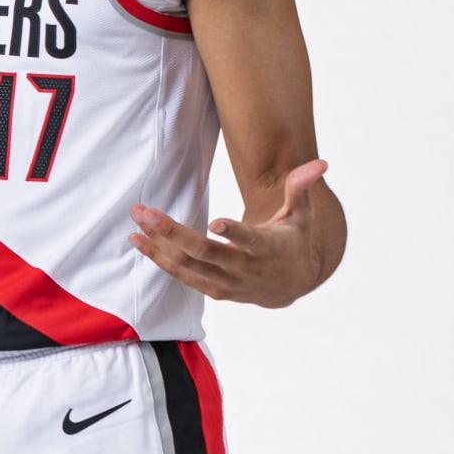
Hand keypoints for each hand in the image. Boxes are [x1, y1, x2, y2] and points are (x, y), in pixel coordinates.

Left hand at [129, 161, 335, 307]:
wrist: (291, 286)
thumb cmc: (294, 242)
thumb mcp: (302, 217)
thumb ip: (301, 190)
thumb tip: (319, 164)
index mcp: (266, 247)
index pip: (249, 240)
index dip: (234, 233)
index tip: (216, 223)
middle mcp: (243, 268)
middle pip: (204, 253)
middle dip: (172, 232)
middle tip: (146, 212)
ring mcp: (225, 282)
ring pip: (186, 266)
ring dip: (157, 245)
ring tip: (135, 224)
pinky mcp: (213, 289)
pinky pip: (181, 276)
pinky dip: (159, 260)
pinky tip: (139, 242)